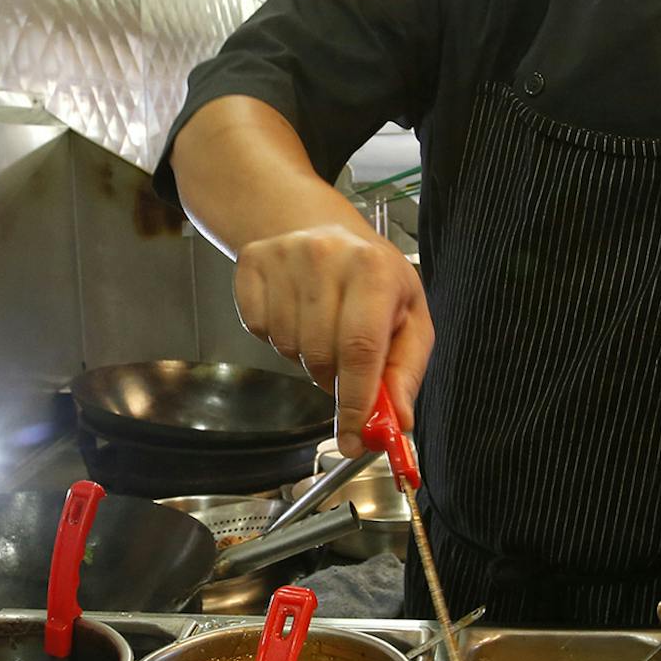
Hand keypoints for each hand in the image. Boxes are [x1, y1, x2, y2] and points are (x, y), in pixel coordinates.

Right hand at [232, 222, 434, 455]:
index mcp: (375, 270)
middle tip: (346, 364)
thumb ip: (406, 372)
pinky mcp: (251, 264)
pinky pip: (259, 331)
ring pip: (289, 347)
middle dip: (335, 379)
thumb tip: (396, 420)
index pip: (362, 350)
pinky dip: (277, 336)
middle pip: (322, 355)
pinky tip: (295, 311)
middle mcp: (328, 257)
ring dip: (306, 355)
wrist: (316, 223)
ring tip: (322, 326)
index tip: (355, 437)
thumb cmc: (371, 276)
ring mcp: (285, 257)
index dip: (357, 402)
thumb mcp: (409, 317)